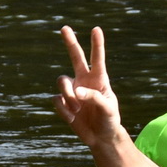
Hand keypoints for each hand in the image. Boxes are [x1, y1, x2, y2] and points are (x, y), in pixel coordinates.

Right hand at [55, 25, 121, 145]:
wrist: (100, 137)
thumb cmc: (109, 120)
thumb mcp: (108, 109)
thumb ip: (94, 97)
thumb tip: (76, 91)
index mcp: (99, 79)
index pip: (97, 59)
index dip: (97, 44)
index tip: (96, 29)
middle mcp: (84, 81)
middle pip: (75, 57)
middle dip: (70, 42)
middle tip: (64, 28)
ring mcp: (72, 90)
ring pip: (62, 81)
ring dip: (68, 94)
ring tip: (78, 108)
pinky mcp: (63, 102)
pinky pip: (57, 100)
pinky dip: (65, 110)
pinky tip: (74, 117)